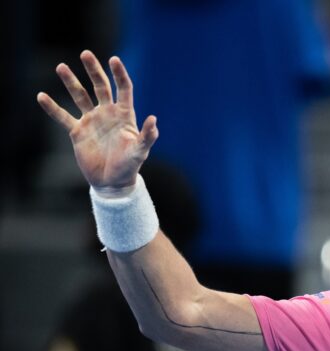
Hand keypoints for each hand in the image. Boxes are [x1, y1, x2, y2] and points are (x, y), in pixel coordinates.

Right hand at [37, 50, 157, 189]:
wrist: (112, 183)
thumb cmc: (129, 167)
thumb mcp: (140, 152)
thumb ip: (147, 136)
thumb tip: (153, 120)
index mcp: (124, 115)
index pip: (123, 89)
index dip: (119, 74)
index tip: (113, 59)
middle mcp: (107, 114)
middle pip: (100, 86)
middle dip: (94, 70)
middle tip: (85, 54)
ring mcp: (91, 121)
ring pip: (80, 96)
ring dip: (71, 82)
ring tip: (61, 67)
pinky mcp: (77, 131)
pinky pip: (62, 116)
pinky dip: (52, 107)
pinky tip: (41, 96)